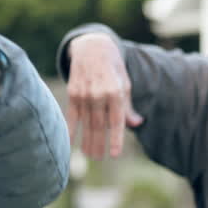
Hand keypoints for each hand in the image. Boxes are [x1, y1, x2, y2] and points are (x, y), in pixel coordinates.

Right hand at [65, 32, 142, 159]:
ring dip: (86, 141)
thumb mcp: (125, 84)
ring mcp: (84, 94)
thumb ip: (128, 106)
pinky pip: (71, 115)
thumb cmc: (113, 69)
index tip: (114, 155)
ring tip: (89, 155)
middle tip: (98, 159)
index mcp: (115, 92)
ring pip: (86, 123)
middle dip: (98, 144)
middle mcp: (99, 94)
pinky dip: (70, 129)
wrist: (93, 48)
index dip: (116, 139)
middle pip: (99, 125)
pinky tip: (70, 142)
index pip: (116, 121)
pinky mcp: (73, 93)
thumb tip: (137, 124)